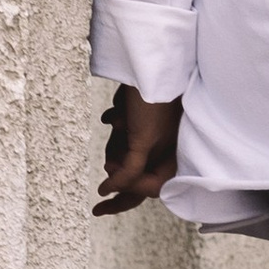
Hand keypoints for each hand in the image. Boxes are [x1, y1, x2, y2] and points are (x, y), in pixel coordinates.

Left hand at [95, 86, 182, 214]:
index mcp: (171, 161)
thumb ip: (129, 172)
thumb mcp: (142, 143)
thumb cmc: (154, 104)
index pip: (144, 190)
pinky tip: (116, 114)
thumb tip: (108, 191)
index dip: (122, 196)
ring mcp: (152, 136)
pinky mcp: (141, 121)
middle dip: (117, 172)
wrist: (152, 66)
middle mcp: (163, 152)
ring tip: (119, 124)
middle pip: (134, 178)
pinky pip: (123, 132)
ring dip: (116, 142)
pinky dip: (117, 122)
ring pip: (124, 153)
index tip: (100, 199)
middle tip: (97, 202)